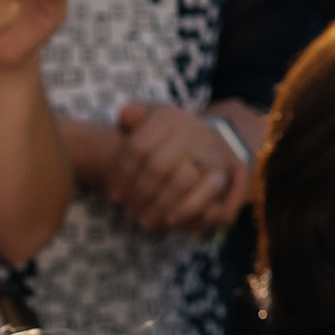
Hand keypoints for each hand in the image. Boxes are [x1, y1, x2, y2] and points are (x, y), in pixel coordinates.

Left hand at [100, 104, 248, 233]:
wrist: (196, 142)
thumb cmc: (158, 137)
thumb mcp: (143, 121)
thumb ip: (131, 118)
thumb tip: (124, 113)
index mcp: (168, 115)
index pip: (137, 147)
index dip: (121, 174)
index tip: (113, 194)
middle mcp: (192, 129)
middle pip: (157, 166)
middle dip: (138, 192)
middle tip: (126, 210)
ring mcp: (209, 150)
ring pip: (180, 182)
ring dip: (158, 205)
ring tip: (142, 220)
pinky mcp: (221, 171)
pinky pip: (206, 193)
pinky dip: (186, 209)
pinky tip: (168, 221)